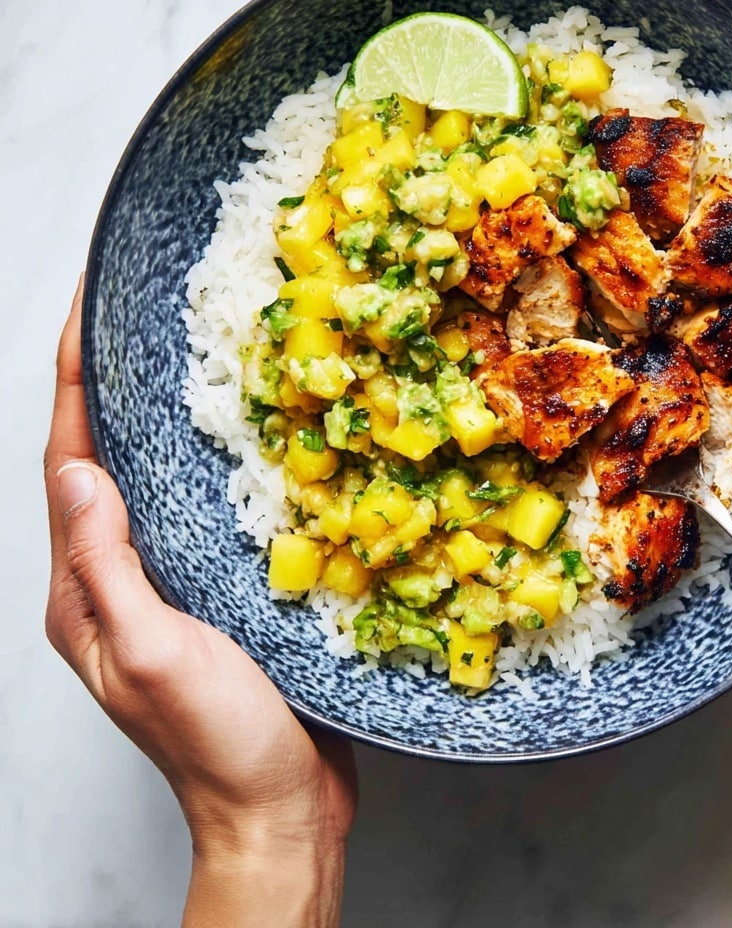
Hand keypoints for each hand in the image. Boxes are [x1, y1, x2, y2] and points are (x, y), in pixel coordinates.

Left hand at [44, 278, 356, 927]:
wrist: (278, 807)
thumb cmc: (215, 744)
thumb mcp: (149, 655)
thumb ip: (107, 566)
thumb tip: (78, 471)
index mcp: (83, 591)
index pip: (68, 462)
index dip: (74, 381)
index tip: (86, 308)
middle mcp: (112, 580)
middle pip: (99, 458)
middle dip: (106, 380)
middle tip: (130, 308)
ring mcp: (163, 583)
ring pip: (148, 476)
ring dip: (151, 411)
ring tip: (175, 349)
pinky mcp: (211, 590)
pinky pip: (194, 504)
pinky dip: (199, 455)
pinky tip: (231, 431)